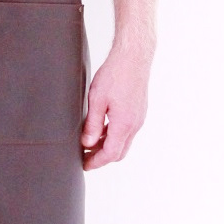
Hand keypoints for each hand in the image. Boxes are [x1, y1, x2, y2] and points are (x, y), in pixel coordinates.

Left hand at [80, 48, 150, 170]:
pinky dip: (114, 136)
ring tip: (90, 143)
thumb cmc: (115, 74)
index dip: (96, 162)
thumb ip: (93, 124)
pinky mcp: (138, 111)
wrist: (133, 57)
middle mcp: (134, 124)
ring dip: (108, 146)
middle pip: (119, 152)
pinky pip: (126, 131)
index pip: (110, 154)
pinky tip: (101, 128)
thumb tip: (87, 144)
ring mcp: (138, 118)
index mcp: (124, 124)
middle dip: (102, 158)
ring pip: (123, 142)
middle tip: (85, 157)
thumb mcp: (97, 99)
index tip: (84, 165)